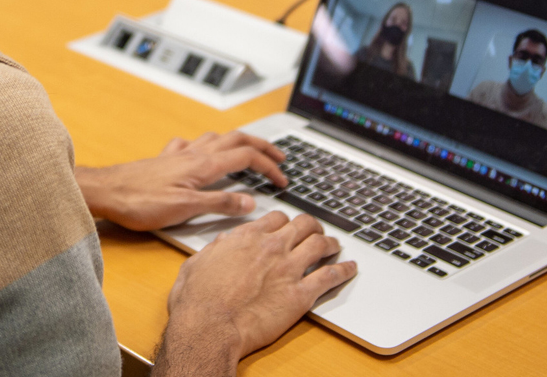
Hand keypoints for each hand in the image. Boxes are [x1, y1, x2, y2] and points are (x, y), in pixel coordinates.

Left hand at [75, 131, 287, 230]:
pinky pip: (191, 144)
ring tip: (249, 151)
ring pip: (216, 138)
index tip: (283, 180)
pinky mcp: (164, 159)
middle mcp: (194, 154)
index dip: (269, 167)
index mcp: (204, 165)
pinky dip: (205, 145)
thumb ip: (220, 203)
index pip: (246, 158)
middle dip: (262, 147)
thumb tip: (250, 202)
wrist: (106, 192)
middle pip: (237, 140)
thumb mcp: (186, 209)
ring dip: (238, 142)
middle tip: (280, 157)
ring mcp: (179, 154)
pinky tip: (201, 151)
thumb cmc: (140, 202)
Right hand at [151, 211, 357, 375]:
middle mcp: (272, 248)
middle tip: (316, 231)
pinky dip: (344, 270)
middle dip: (312, 225)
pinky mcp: (300, 294)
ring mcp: (289, 269)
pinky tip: (350, 268)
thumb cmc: (197, 300)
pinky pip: (330, 276)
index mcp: (247, 238)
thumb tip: (223, 242)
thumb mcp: (196, 264)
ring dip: (331, 242)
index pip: (277, 219)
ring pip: (320, 244)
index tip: (288, 227)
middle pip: (303, 225)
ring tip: (335, 245)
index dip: (286, 222)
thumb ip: (214, 249)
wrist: (209, 326)